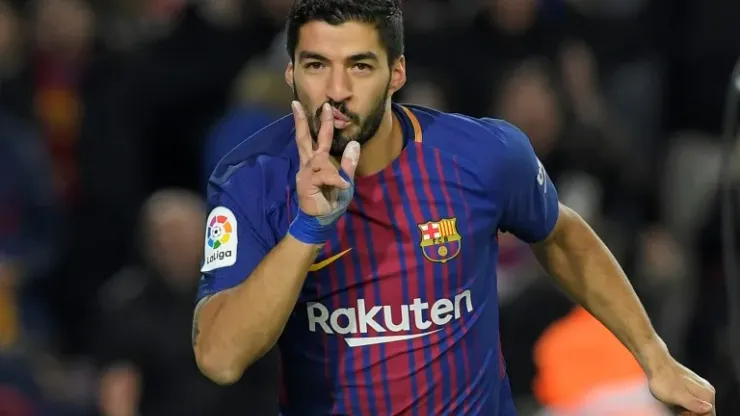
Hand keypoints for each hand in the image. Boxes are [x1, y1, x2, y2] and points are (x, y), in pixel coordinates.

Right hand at [292, 101, 359, 216]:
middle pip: (303, 140)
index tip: (305, 105)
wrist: (321, 221)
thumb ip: (348, 163)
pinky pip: (323, 175)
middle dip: (301, 122)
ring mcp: (305, 174)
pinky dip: (335, 179)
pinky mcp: (306, 184)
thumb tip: (354, 143)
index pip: (311, 139)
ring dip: (333, 168)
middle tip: (297, 104)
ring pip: (319, 158)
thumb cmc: (332, 201)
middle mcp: (307, 165)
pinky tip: (341, 185)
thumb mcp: (345, 180)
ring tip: (341, 181)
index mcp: (315, 163)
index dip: (308, 122)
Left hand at [648, 358, 715, 414]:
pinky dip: (684, 405)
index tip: (684, 415)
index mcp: (706, 394)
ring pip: (697, 407)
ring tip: (675, 407)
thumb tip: (708, 408)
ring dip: (688, 411)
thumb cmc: (664, 380)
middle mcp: (706, 390)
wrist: (655, 363)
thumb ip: (694, 404)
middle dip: (692, 415)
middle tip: (679, 413)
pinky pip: (691, 401)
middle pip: (704, 412)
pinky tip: (675, 402)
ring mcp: (698, 386)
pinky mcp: (690, 385)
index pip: (709, 415)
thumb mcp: (678, 396)